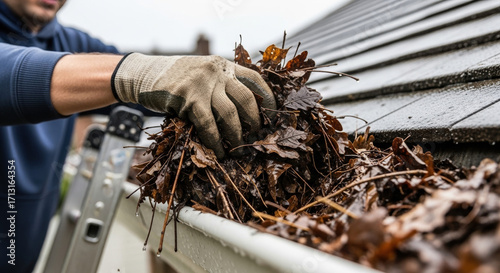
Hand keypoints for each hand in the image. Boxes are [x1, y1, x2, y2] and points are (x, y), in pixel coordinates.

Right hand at [112, 53, 275, 157]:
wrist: (143, 74)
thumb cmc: (175, 78)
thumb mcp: (202, 72)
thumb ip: (220, 84)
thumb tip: (242, 112)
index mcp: (223, 65)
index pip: (254, 78)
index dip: (267, 97)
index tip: (273, 113)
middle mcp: (216, 71)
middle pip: (246, 98)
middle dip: (254, 121)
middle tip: (255, 135)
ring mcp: (202, 84)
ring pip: (229, 114)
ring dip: (236, 135)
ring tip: (238, 148)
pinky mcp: (187, 98)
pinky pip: (207, 124)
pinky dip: (215, 141)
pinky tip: (218, 151)